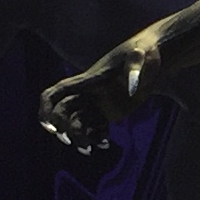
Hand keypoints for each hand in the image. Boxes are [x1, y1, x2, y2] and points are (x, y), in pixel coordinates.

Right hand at [38, 43, 153, 154]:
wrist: (153, 55)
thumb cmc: (144, 49)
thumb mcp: (141, 54)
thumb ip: (135, 66)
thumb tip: (132, 87)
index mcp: (89, 79)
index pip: (58, 92)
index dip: (46, 108)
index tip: (51, 127)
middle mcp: (89, 93)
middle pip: (64, 113)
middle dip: (63, 129)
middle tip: (73, 142)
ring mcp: (98, 103)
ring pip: (78, 123)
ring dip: (79, 139)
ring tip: (89, 150)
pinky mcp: (110, 112)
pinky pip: (96, 128)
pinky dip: (96, 138)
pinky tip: (106, 144)